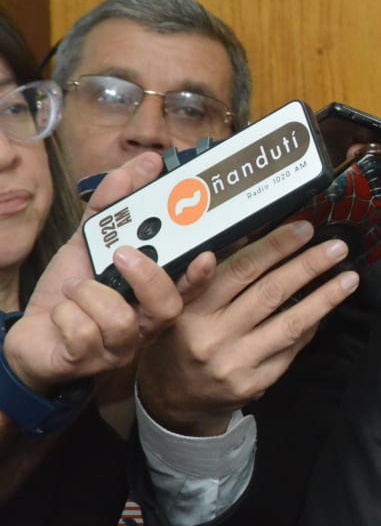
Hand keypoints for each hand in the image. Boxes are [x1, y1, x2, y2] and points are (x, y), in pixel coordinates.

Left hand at [4, 153, 212, 394]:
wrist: (30, 334)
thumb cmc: (70, 293)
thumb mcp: (87, 243)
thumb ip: (113, 204)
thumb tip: (145, 165)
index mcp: (151, 296)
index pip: (188, 287)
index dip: (200, 274)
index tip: (205, 255)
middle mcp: (143, 324)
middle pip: (166, 306)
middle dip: (146, 277)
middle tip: (122, 253)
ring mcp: (119, 347)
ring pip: (119, 319)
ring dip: (87, 294)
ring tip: (75, 291)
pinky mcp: (87, 361)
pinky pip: (81, 332)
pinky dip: (63, 314)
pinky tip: (61, 314)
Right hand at [135, 223, 359, 435]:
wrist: (173, 401)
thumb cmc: (180, 341)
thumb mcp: (179, 306)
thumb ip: (210, 276)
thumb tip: (251, 236)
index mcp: (191, 310)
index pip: (240, 270)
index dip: (275, 247)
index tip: (303, 229)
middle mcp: (214, 337)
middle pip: (271, 293)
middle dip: (308, 266)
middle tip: (336, 248)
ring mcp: (237, 363)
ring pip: (290, 324)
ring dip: (325, 298)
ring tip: (349, 278)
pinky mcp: (256, 383)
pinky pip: (292, 349)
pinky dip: (311, 326)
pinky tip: (326, 308)